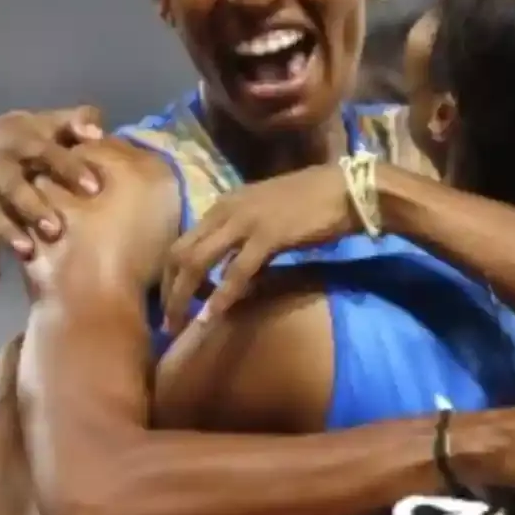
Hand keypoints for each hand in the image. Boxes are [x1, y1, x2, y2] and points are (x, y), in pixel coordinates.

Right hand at [0, 106, 104, 282]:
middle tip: (55, 228)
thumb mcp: (57, 123)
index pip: (48, 154)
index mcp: (24, 142)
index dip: (69, 169)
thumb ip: (80, 122)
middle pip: (13, 186)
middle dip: (32, 207)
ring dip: (8, 232)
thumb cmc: (39, 135)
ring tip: (27, 253)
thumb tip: (96, 132)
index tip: (93, 188)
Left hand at [161, 163, 358, 334]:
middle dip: (169, 291)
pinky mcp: (267, 236)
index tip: (172, 303)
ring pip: (197, 262)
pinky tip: (211, 317)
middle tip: (168, 323)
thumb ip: (242, 242)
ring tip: (179, 325)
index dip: (170, 276)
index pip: (181, 242)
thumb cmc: (310, 204)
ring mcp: (244, 221)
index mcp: (222, 205)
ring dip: (183, 297)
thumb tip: (229, 276)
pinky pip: (236, 272)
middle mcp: (225, 210)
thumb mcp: (263, 218)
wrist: (346, 188)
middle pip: (180, 254)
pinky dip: (221, 296)